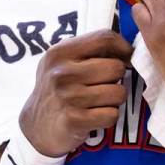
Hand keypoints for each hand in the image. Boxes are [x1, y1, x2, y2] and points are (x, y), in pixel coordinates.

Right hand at [19, 29, 133, 156]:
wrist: (36, 126)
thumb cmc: (57, 89)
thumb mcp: (62, 62)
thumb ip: (89, 50)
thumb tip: (128, 48)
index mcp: (60, 52)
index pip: (104, 38)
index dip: (123, 48)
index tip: (126, 58)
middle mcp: (62, 72)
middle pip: (116, 67)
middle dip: (117, 78)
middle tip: (104, 85)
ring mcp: (68, 97)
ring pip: (118, 93)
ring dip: (114, 100)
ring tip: (98, 101)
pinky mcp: (74, 120)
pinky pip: (112, 114)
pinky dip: (108, 117)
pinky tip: (94, 116)